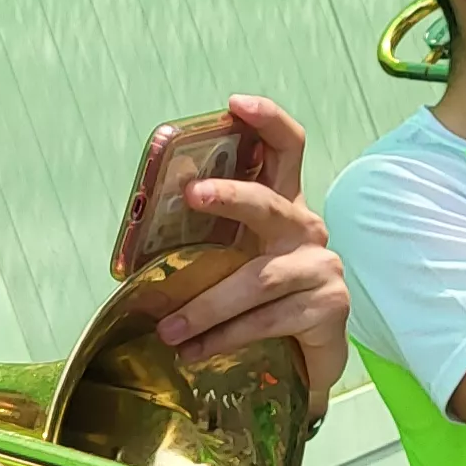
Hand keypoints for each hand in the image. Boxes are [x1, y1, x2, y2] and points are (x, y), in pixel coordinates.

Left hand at [156, 94, 348, 406]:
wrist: (308, 360)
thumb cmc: (262, 302)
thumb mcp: (234, 264)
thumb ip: (207, 246)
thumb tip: (136, 248)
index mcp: (284, 205)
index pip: (287, 148)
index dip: (267, 120)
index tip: (235, 104)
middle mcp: (306, 229)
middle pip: (270, 203)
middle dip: (231, 196)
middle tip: (193, 194)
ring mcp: (321, 267)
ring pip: (258, 279)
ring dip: (207, 305)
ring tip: (168, 328)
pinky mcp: (329, 307)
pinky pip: (267, 320)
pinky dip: (224, 337)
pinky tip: (194, 351)